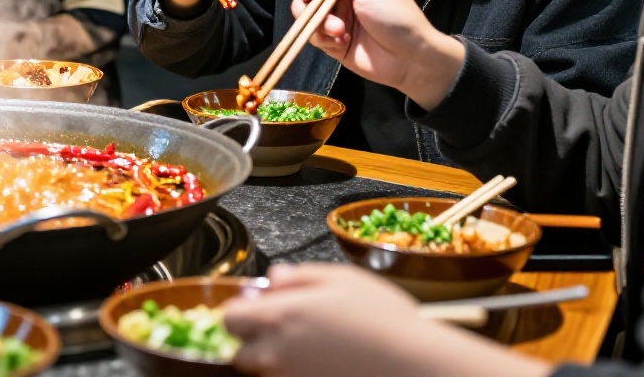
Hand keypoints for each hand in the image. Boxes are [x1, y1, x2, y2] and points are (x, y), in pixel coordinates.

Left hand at [224, 263, 548, 376]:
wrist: (414, 366)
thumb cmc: (382, 320)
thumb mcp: (340, 279)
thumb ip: (296, 276)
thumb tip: (272, 279)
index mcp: (277, 318)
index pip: (229, 317)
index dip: (244, 310)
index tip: (262, 306)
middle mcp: (275, 354)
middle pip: (241, 351)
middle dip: (257, 340)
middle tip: (291, 329)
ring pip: (267, 370)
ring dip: (279, 358)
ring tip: (317, 346)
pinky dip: (300, 371)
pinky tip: (329, 361)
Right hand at [294, 0, 465, 109]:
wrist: (410, 58)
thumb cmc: (396, 17)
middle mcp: (342, 1)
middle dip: (308, 4)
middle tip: (317, 12)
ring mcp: (337, 23)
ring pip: (308, 17)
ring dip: (319, 24)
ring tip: (340, 32)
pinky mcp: (335, 45)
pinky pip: (315, 38)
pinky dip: (324, 39)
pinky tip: (341, 43)